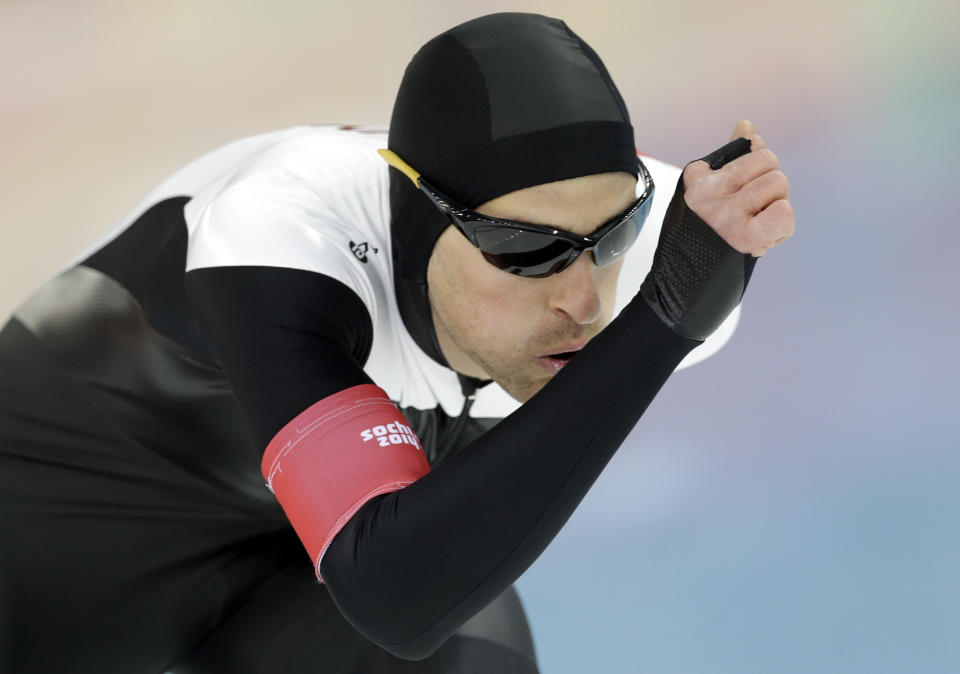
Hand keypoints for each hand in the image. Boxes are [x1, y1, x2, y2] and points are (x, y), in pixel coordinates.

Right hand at [682, 120, 794, 256]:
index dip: (758, 172)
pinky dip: (783, 226)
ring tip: (758, 224)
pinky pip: (784, 213)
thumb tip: (747, 126)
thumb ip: (731, 157)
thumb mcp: (710, 190)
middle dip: (772, 186)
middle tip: (754, 211)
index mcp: (698, 175)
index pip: (752, 150)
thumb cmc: (704, 232)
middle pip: (769, 162)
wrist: (685, 280)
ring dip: (777, 205)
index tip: (740, 195)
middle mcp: (709, 192)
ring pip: (778, 183)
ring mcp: (725, 213)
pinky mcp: (743, 237)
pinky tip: (766, 236)